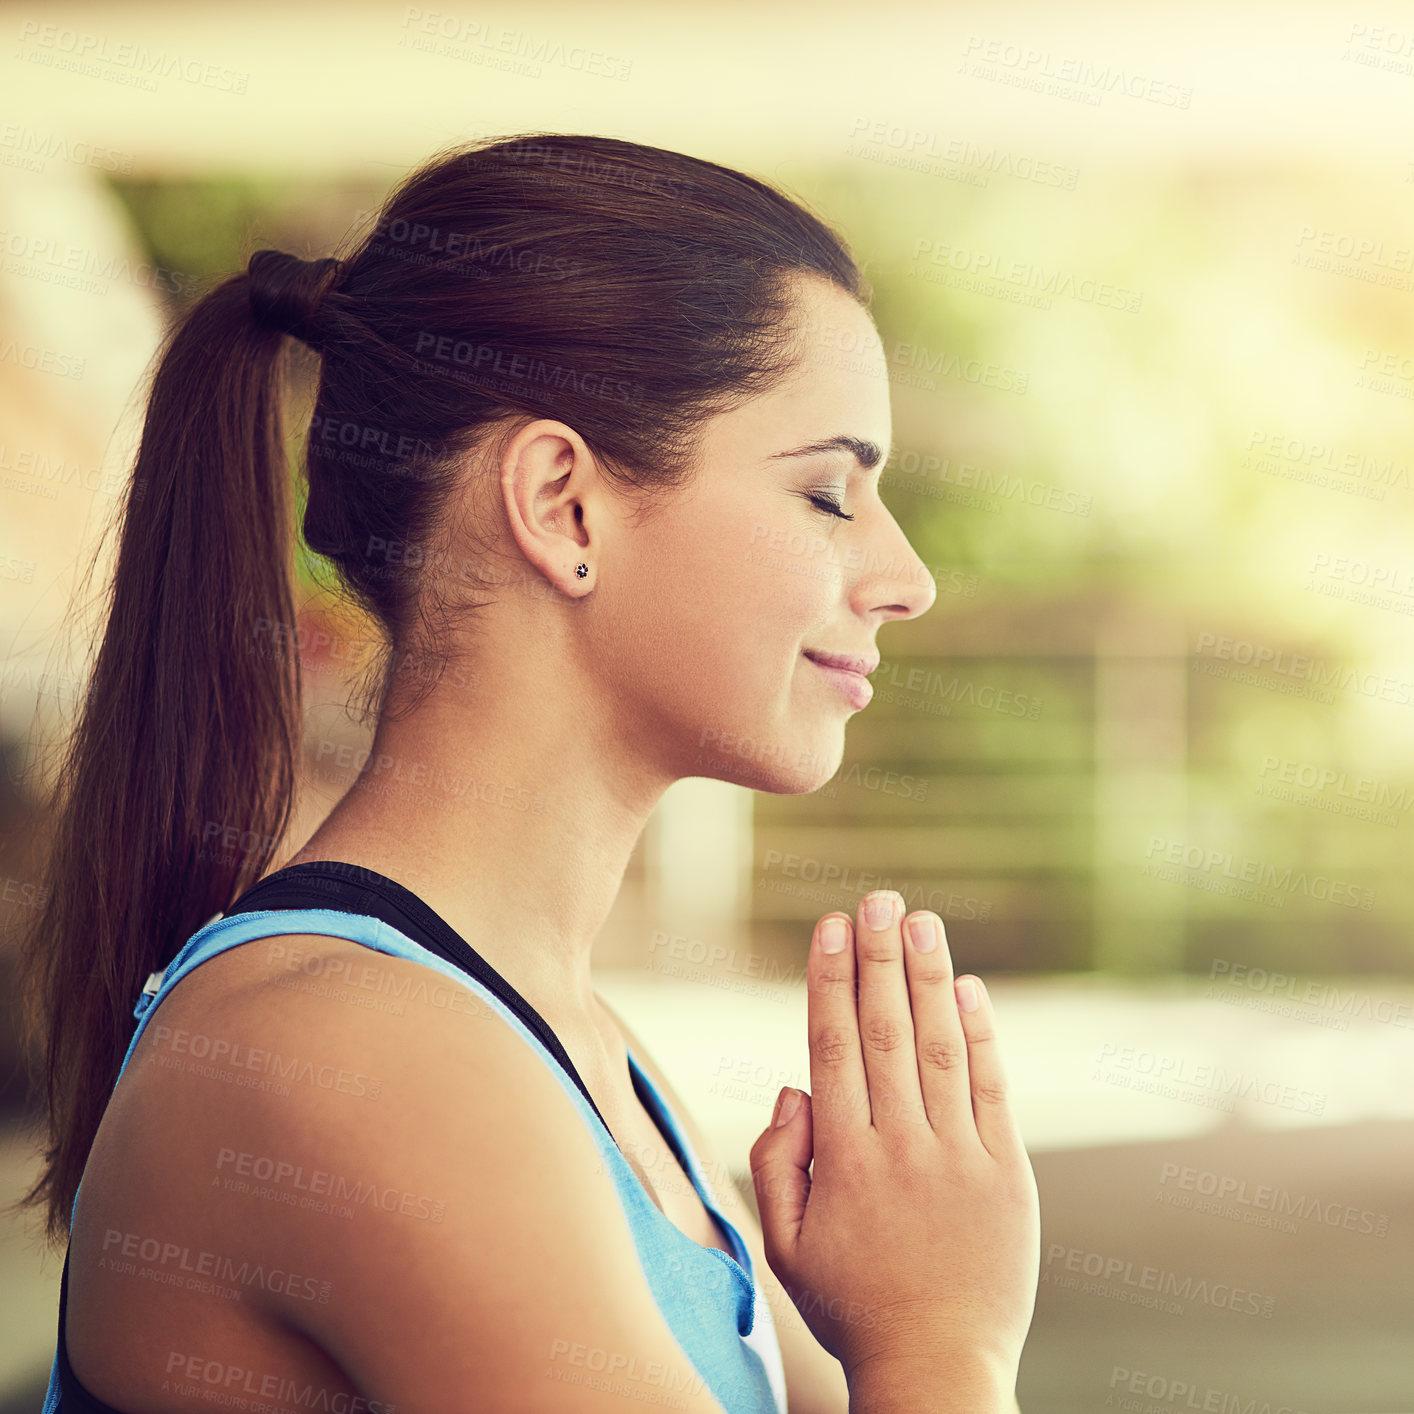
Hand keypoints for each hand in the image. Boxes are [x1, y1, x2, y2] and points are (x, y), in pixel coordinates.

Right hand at [747, 891, 1039, 1383]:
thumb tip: (791, 1087)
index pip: (831, 1047)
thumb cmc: (853, 1305)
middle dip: (880, 958)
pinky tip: (969, 989)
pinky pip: (993, 1091)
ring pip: (940, 1049)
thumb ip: (777, 1162)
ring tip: (922, 920)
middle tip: (879, 899)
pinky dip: (983, 1036)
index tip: (832, 926)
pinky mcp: (1007, 1175)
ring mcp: (958, 1158)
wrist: (939, 1366)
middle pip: (885, 1032)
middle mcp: (900, 1147)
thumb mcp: (786, 1246)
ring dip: (929, 978)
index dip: (830, 980)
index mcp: (843, 1160)